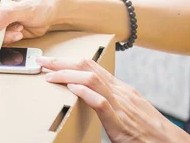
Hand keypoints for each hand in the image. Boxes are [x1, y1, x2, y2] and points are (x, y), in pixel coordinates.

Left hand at [38, 56, 189, 142]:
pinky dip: (85, 94)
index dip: (69, 61)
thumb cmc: (148, 129)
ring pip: (92, 80)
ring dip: (66, 74)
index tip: (51, 60)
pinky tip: (71, 89)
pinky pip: (102, 103)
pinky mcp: (121, 123)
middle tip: (41, 60)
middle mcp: (119, 91)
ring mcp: (121, 105)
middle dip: (62, 62)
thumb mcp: (127, 108)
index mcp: (120, 88)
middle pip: (88, 67)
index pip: (92, 67)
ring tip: (48, 74)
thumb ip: (109, 98)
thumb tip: (86, 93)